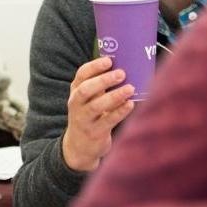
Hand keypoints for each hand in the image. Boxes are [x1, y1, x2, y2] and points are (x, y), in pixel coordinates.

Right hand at [61, 56, 134, 171]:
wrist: (79, 146)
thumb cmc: (89, 115)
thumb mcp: (88, 99)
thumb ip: (99, 85)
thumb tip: (125, 66)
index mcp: (76, 92)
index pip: (81, 75)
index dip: (94, 67)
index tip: (109, 60)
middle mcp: (76, 104)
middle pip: (85, 90)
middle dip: (103, 80)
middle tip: (122, 73)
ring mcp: (84, 119)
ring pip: (96, 106)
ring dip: (114, 96)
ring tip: (130, 88)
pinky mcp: (94, 133)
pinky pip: (107, 121)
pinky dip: (120, 112)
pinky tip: (130, 104)